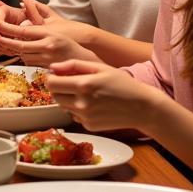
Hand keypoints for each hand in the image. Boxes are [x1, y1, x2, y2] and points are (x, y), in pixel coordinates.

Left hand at [0, 0, 95, 66]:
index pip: (23, 31)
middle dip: (6, 42)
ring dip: (17, 50)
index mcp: (48, 33)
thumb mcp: (55, 22)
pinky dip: (25, 58)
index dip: (7, 28)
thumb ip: (39, 12)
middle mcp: (47, 46)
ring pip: (23, 55)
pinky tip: (28, 53)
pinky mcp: (47, 68)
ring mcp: (47, 59)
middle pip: (19, 46)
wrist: (83, 58)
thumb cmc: (69, 38)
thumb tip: (23, 1)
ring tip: (15, 44)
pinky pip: (29, 63)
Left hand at [46, 59, 165, 132]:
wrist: (142, 107)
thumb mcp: (100, 67)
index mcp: (84, 85)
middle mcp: (82, 103)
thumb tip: (52, 67)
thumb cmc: (122, 84)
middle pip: (55, 96)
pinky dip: (78, 110)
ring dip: (68, 99)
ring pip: (63, 106)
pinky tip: (93, 105)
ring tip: (84, 93)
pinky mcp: (89, 126)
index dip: (51, 78)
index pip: (52, 83)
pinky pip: (75, 116)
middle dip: (58, 89)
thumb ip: (73, 65)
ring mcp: (85, 117)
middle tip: (69, 84)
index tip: (56, 75)